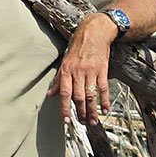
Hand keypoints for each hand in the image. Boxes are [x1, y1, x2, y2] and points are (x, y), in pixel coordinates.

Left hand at [49, 11, 117, 125]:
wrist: (94, 32)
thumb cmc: (78, 47)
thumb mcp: (65, 62)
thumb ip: (58, 80)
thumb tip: (50, 95)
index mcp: (67, 71)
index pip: (65, 93)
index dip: (65, 108)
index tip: (66, 120)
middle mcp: (78, 72)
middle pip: (79, 97)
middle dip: (80, 112)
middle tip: (82, 123)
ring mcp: (91, 71)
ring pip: (91, 95)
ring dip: (92, 110)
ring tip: (92, 121)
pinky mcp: (103, 69)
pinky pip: (103, 88)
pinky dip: (105, 100)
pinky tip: (105, 110)